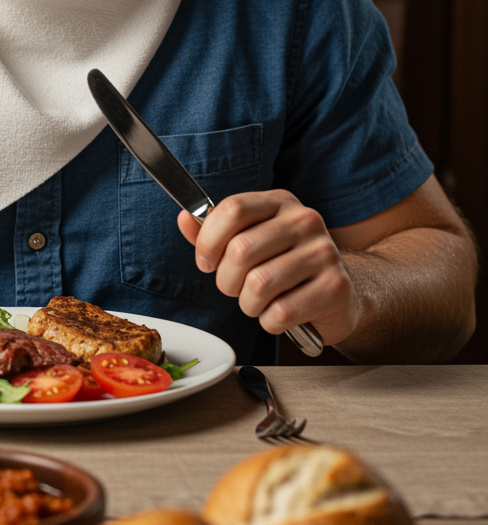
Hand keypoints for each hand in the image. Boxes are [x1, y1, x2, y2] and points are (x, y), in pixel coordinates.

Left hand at [177, 190, 360, 343]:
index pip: (232, 209)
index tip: (206, 262)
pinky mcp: (336, 287)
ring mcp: (324, 252)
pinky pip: (280, 313)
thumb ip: (214, 232)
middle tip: (236, 289)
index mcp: (280, 203)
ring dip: (248, 304)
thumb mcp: (251, 241)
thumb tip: (184, 217)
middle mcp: (305, 220)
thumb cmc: (285, 266)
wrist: (341, 293)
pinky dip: (270, 322)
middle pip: (240, 250)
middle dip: (226, 281)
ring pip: (258, 285)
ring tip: (260, 302)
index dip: (208, 241)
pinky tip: (281, 314)